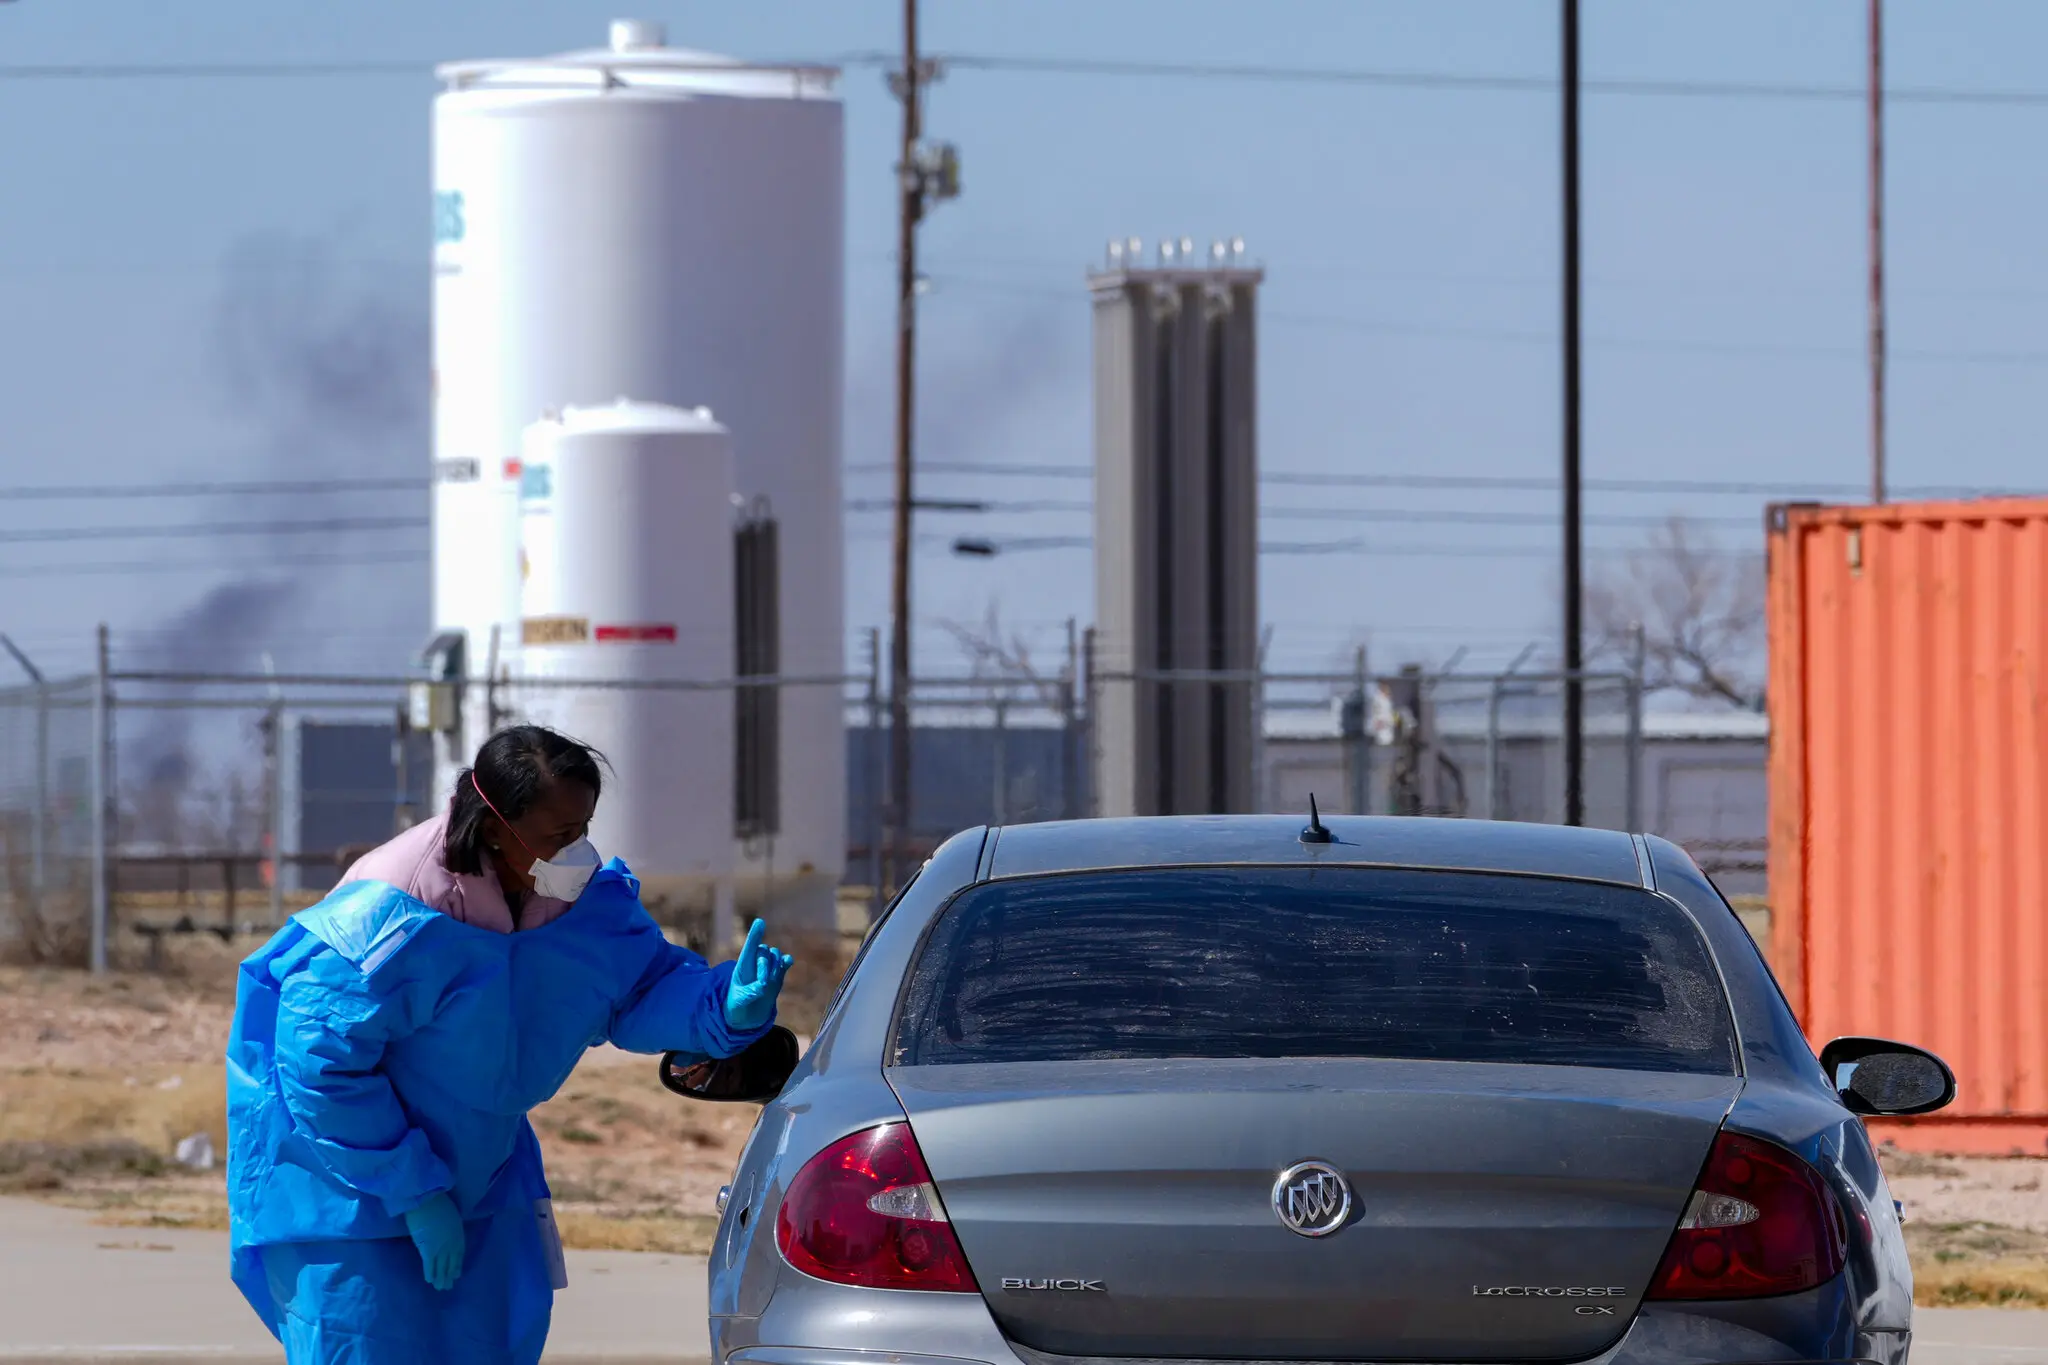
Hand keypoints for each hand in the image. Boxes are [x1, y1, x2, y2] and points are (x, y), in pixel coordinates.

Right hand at [403, 1192, 465, 1291]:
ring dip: (441, 1278)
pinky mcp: (428, 1250)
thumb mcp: (452, 1217)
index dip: (457, 1265)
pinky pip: (429, 1265)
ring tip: (440, 1288)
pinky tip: (430, 1281)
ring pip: (441, 1267)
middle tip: (448, 1287)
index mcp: (459, 1235)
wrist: (427, 1201)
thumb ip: (451, 1229)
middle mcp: (452, 1244)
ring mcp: (440, 1248)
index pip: (459, 1254)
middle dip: (449, 1275)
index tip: (456, 1274)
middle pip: (451, 1263)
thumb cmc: (439, 1204)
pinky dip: (430, 1273)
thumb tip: (447, 1235)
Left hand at [723, 918, 792, 1032]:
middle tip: (762, 982)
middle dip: (764, 963)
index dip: (754, 935)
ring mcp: (767, 968)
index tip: (760, 922)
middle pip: (763, 951)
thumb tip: (762, 985)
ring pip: (775, 955)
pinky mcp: (777, 975)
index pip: (748, 948)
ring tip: (769, 982)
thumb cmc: (737, 1007)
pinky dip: (786, 961)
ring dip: (774, 966)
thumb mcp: (739, 1001)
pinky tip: (787, 962)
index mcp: (742, 967)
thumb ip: (749, 993)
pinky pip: (784, 963)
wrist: (747, 1016)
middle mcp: (755, 964)